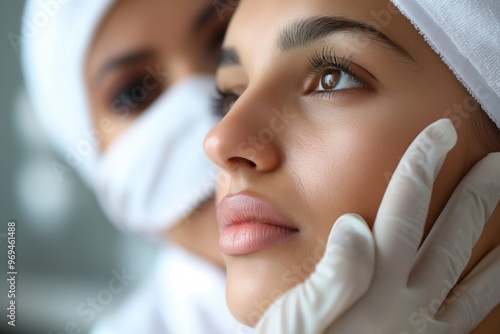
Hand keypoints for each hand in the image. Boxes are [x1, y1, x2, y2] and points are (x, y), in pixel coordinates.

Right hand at [253, 119, 499, 333]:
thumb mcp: (296, 315)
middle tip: (495, 161)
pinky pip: (470, 316)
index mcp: (370, 285)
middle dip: (474, 195)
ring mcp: (421, 329)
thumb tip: (356, 223)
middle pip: (449, 238)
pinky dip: (489, 292)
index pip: (403, 212)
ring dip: (494, 239)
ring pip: (472, 278)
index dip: (421, 168)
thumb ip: (332, 272)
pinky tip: (496, 276)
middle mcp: (405, 305)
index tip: (439, 132)